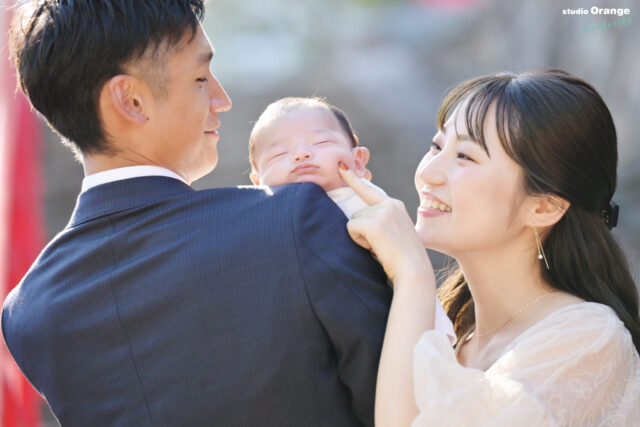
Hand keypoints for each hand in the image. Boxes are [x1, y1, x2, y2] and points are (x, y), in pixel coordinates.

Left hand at [338, 162, 431, 283]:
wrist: (414, 270)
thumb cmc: (403, 258)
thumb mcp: (395, 232)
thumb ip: (382, 221)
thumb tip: (358, 219)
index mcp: (395, 205)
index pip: (369, 189)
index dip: (353, 179)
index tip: (341, 167)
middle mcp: (390, 204)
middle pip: (358, 211)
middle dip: (361, 229)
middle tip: (380, 243)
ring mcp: (383, 212)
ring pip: (354, 220)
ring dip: (360, 236)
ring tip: (379, 246)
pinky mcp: (374, 223)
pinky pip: (351, 228)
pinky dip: (357, 240)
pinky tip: (373, 247)